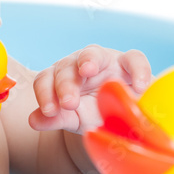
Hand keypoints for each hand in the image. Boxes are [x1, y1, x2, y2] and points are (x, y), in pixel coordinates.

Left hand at [30, 45, 151, 134]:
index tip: (49, 111)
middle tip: (69, 103)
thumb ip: (57, 119)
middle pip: (65, 66)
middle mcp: (78, 64)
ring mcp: (103, 59)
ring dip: (88, 61)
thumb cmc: (94, 112)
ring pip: (91, 53)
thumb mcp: (75, 119)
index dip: (44, 93)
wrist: (123, 114)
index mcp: (60, 78)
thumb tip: (33, 121)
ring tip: (88, 70)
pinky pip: (133, 59)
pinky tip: (140, 87)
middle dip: (65, 84)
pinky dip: (137, 70)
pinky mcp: (128, 62)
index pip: (45, 79)